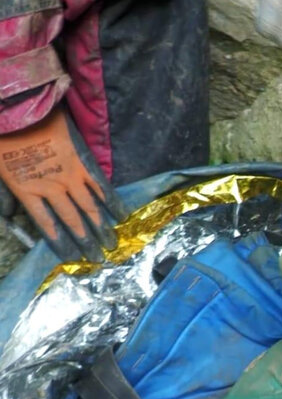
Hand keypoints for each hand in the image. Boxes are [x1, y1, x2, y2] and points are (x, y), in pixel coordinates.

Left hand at [0, 107, 122, 262]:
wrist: (18, 108)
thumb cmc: (3, 138)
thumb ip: (5, 197)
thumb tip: (10, 218)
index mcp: (28, 191)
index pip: (47, 225)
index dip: (61, 244)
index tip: (73, 259)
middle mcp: (52, 189)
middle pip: (72, 221)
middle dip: (86, 242)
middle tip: (99, 259)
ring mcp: (70, 175)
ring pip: (89, 207)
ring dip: (101, 227)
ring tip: (112, 243)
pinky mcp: (82, 161)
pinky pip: (100, 185)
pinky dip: (111, 200)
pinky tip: (121, 214)